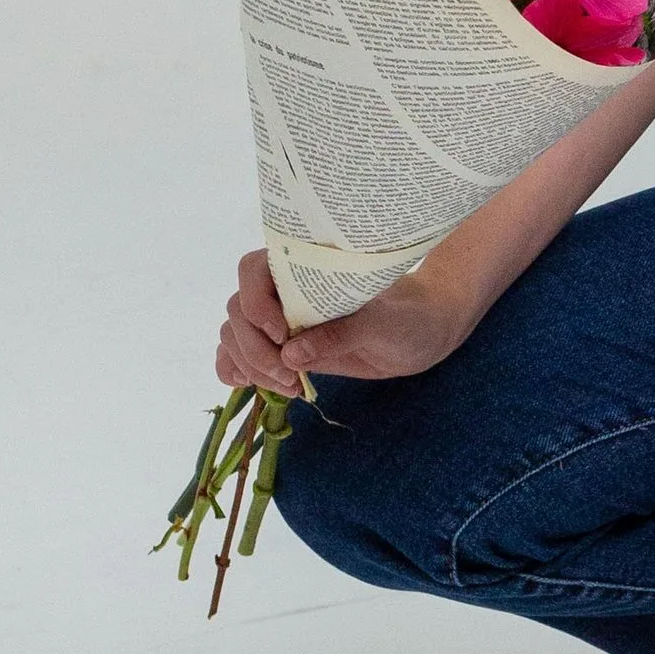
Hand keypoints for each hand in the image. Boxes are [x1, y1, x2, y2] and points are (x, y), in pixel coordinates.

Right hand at [214, 247, 474, 399]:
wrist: (420, 333)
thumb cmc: (407, 316)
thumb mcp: (383, 324)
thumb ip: (341, 334)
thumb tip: (291, 353)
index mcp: (305, 267)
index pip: (253, 269)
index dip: (256, 301)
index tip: (282, 333)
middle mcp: (284, 290)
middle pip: (238, 310)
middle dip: (254, 348)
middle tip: (289, 377)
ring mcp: (279, 321)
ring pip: (234, 335)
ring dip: (249, 364)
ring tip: (289, 386)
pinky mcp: (281, 349)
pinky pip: (238, 356)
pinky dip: (236, 371)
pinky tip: (253, 386)